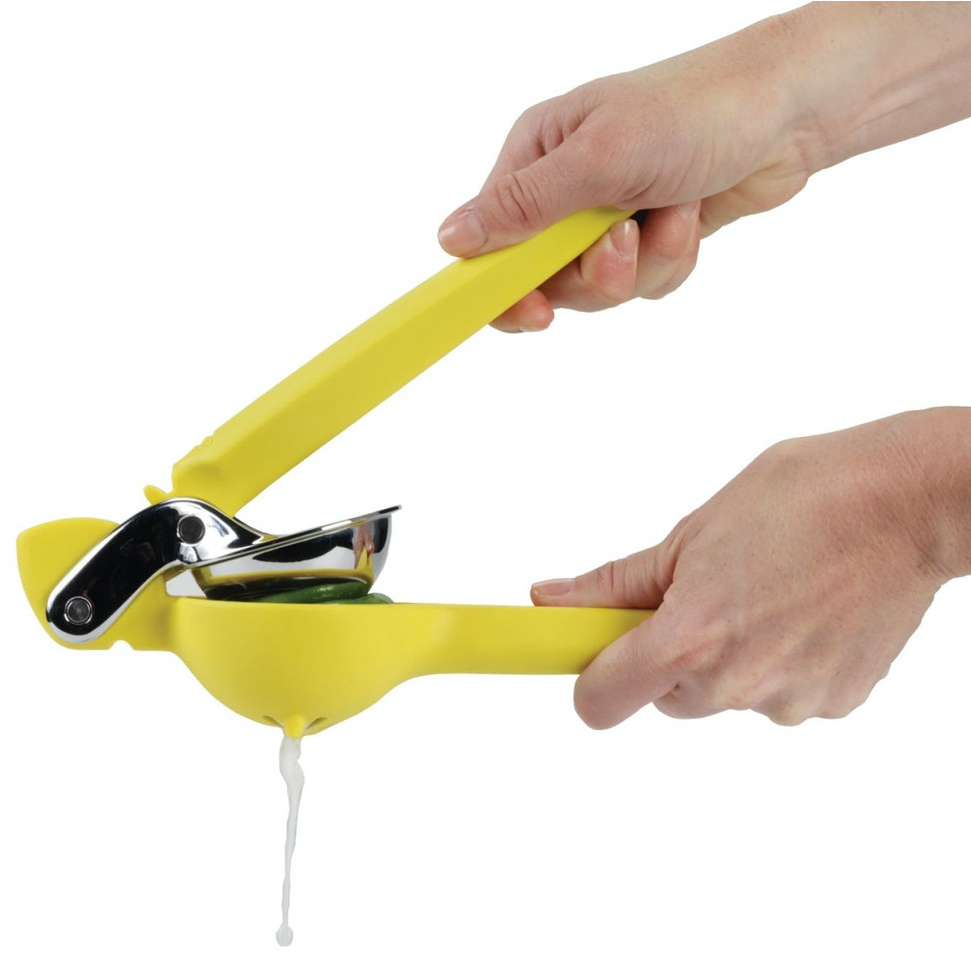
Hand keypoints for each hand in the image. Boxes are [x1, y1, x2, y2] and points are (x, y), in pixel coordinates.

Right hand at [439, 24, 812, 330]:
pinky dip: (670, 262)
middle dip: (594, 273)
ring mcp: (608, 216)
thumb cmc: (697, 109)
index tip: (534, 313)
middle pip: (546, 277)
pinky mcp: (648, 237)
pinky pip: (641, 283)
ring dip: (642, 265)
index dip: (504, 285)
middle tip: (624, 242)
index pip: (491, 237)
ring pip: (598, 287)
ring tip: (673, 216)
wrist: (790, 111)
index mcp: (537, 155)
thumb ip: (524, 206)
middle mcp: (566, 190)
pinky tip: (690, 218)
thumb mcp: (599, 157)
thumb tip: (452, 239)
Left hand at [530, 410, 970, 727]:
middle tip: (701, 594)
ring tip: (763, 592)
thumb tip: (550, 600)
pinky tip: (801, 610)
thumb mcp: (690, 533)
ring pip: (722, 694)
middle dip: (668, 654)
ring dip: (726, 657)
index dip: (591, 675)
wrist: (905, 503)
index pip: (599, 702)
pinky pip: (776, 694)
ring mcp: (789, 700)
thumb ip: (615, 584)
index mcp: (691, 637)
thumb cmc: (801, 499)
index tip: (598, 648)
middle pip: (663, 695)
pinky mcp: (832, 703)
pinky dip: (776, 662)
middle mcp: (737, 684)